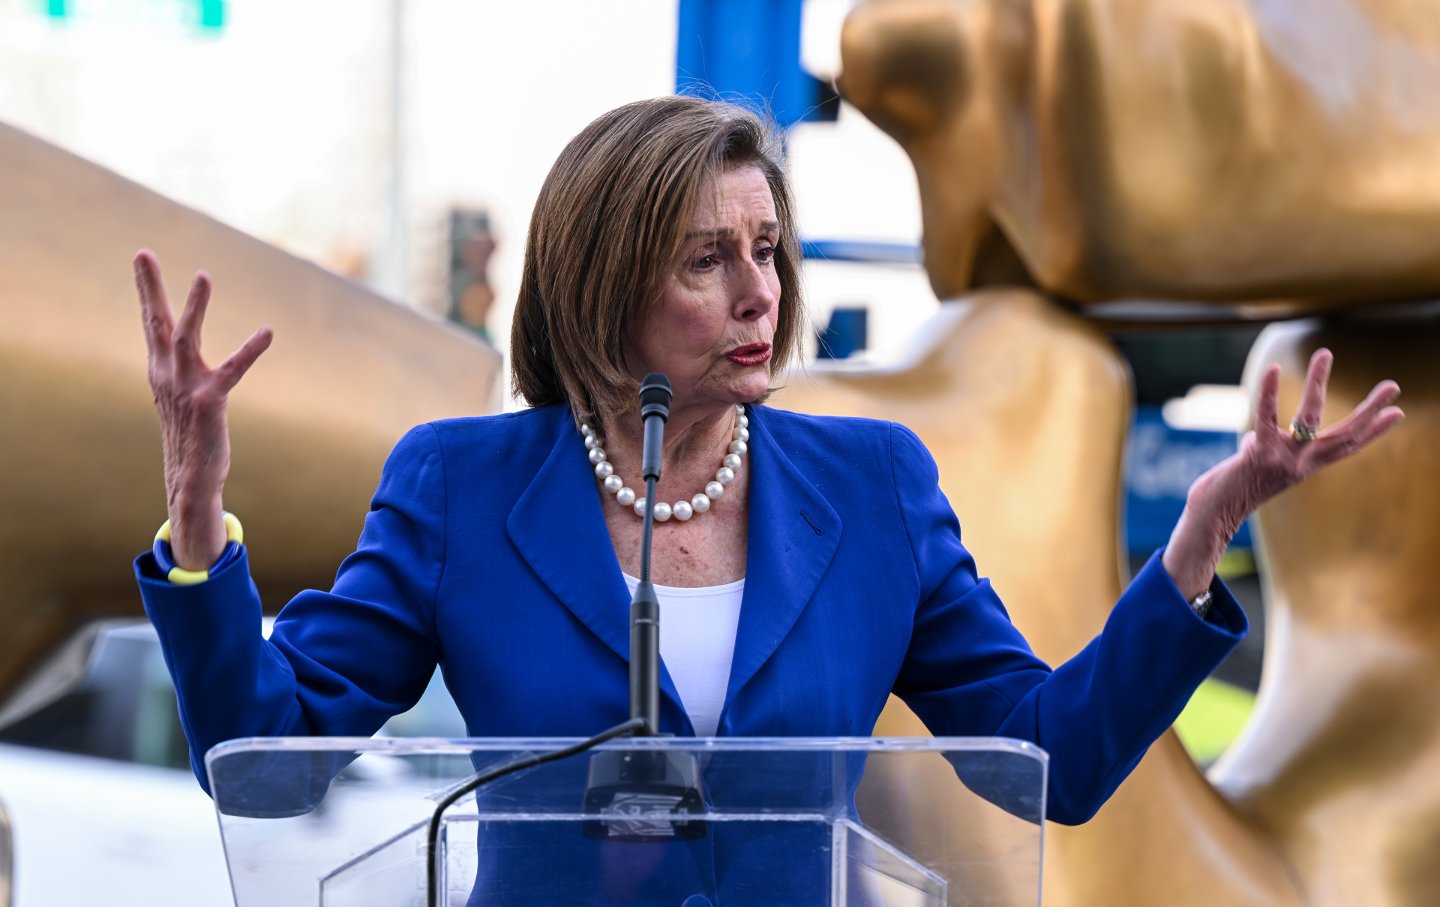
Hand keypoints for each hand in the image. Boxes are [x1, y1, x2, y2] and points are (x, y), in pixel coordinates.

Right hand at [135, 249, 272, 569]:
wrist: (190, 477)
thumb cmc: (189, 435)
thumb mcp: (177, 396)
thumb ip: (176, 369)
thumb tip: (176, 347)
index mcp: (159, 370)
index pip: (150, 322)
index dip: (147, 289)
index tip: (142, 257)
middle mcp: (166, 374)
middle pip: (156, 321)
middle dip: (150, 286)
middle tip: (142, 253)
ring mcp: (186, 387)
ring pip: (186, 337)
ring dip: (195, 306)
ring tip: (202, 276)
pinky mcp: (209, 401)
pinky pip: (233, 369)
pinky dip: (250, 349)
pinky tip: (267, 331)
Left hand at [1163, 348, 1403, 599]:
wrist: (1212, 516)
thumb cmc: (1229, 491)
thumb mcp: (1253, 468)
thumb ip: (1261, 450)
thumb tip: (1253, 438)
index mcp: (1304, 467)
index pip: (1347, 447)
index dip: (1373, 431)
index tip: (1398, 413)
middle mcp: (1300, 464)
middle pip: (1345, 434)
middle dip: (1371, 409)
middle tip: (1395, 385)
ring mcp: (1282, 460)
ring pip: (1309, 417)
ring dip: (1318, 382)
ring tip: (1326, 353)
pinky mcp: (1258, 455)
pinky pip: (1267, 417)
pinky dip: (1270, 392)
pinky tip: (1275, 370)